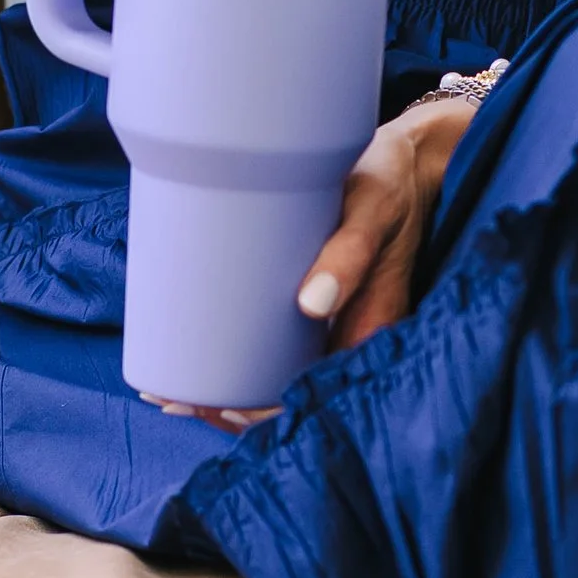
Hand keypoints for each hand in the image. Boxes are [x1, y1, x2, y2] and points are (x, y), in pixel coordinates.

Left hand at [154, 95, 480, 430]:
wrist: (407, 162)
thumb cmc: (390, 186)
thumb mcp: (373, 213)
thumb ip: (350, 255)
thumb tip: (312, 306)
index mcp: (369, 332)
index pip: (313, 395)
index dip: (260, 415)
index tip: (212, 410)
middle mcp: (347, 337)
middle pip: (286, 394)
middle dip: (228, 410)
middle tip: (171, 401)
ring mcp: (330, 321)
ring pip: (277, 375)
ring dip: (227, 391)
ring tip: (171, 392)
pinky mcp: (314, 298)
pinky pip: (277, 342)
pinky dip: (237, 358)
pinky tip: (198, 359)